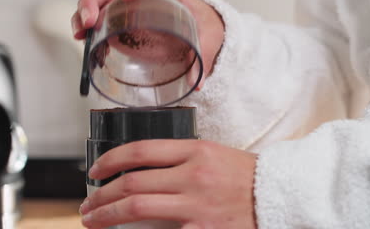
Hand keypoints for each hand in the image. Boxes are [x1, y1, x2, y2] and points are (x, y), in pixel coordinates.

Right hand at [71, 0, 224, 87]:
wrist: (196, 27)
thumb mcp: (207, 36)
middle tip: (91, 20)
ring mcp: (124, 12)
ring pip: (97, 3)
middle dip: (94, 1)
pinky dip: (85, 29)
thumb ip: (203, 56)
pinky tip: (82, 40)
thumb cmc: (199, 23)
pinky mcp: (117, 27)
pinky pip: (97, 23)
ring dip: (83, 14)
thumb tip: (197, 81)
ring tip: (80, 32)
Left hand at [80, 139, 257, 228]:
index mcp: (195, 151)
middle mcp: (193, 175)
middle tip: (88, 201)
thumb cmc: (245, 176)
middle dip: (101, 193)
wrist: (281, 197)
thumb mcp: (212, 154)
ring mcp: (197, 205)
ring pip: (137, 206)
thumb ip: (178, 159)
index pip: (140, 150)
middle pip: (132, 182)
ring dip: (108, 213)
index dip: (110, 159)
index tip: (96, 169)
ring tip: (93, 219)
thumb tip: (141, 169)